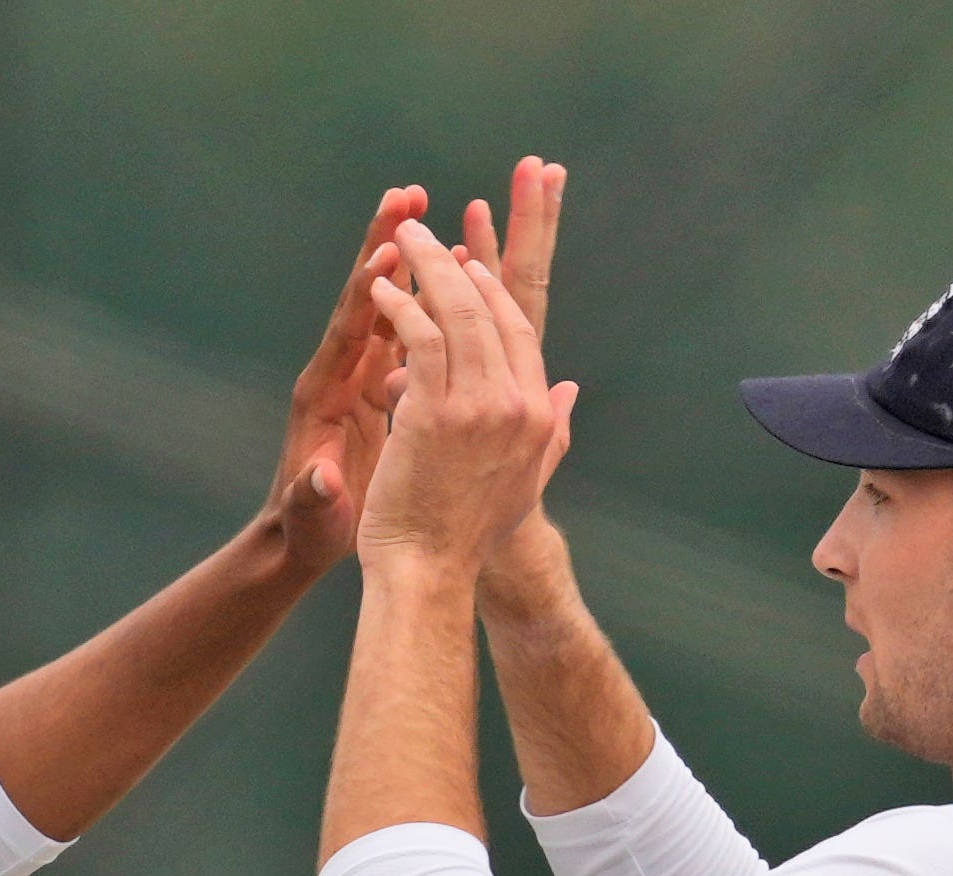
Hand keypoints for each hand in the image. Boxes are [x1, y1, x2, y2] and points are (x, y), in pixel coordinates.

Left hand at [267, 187, 427, 577]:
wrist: (307, 542)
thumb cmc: (311, 529)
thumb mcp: (316, 516)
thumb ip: (316, 495)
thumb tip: (319, 480)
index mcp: (325, 395)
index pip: (349, 330)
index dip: (369, 290)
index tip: (390, 249)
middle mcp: (339, 374)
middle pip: (365, 297)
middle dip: (384, 244)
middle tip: (406, 194)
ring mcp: (358, 376)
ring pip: (389, 305)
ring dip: (409, 259)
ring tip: (430, 208)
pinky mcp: (377, 386)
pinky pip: (406, 331)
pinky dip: (424, 298)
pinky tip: (452, 269)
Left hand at [356, 218, 577, 575]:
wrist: (429, 571)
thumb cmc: (463, 533)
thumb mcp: (523, 479)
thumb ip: (550, 430)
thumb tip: (570, 389)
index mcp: (536, 414)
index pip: (521, 331)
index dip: (495, 291)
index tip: (473, 259)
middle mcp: (515, 403)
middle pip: (492, 309)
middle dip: (463, 258)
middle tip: (433, 226)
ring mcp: (477, 407)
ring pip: (456, 314)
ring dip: (428, 267)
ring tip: (403, 235)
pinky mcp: (434, 413)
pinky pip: (420, 339)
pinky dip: (401, 308)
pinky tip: (383, 287)